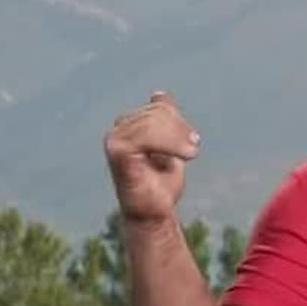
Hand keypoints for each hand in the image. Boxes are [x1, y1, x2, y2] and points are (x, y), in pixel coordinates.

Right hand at [103, 91, 200, 224]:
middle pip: (159, 112)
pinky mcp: (117, 150)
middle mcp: (118, 129)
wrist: (155, 210)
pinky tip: (183, 157)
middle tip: (191, 151)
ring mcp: (114, 139)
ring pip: (155, 121)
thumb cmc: (161, 183)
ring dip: (178, 139)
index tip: (192, 143)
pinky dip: (171, 144)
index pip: (161, 107)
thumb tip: (158, 95)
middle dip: (180, 130)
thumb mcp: (170, 145)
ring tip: (188, 155)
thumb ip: (165, 120)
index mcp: (130, 124)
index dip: (180, 123)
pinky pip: (148, 134)